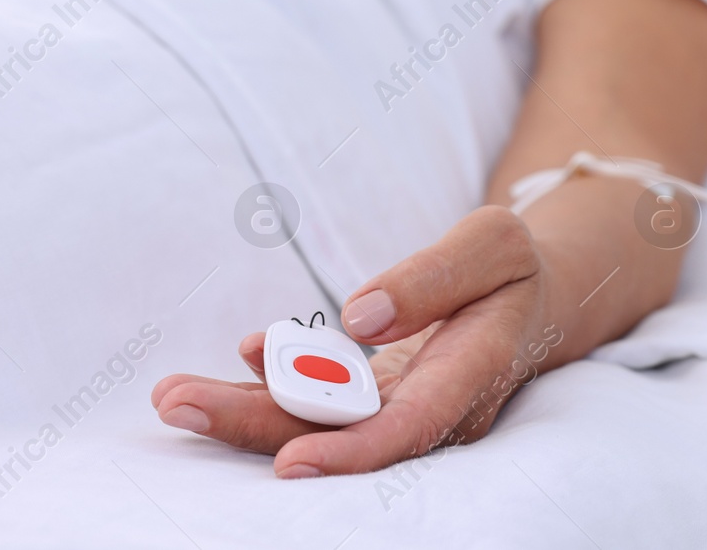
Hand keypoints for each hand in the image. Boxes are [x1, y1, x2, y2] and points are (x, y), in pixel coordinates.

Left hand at [150, 206, 565, 476]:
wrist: (534, 296)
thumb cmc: (514, 267)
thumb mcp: (494, 244)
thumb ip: (433, 276)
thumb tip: (359, 317)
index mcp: (469, 373)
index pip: (407, 428)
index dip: (349, 453)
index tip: (289, 463)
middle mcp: (427, 407)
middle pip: (335, 433)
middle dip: (251, 424)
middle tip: (175, 402)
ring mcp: (397, 406)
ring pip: (312, 421)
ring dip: (240, 409)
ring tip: (172, 394)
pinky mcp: (375, 395)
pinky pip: (314, 398)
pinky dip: (268, 382)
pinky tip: (237, 357)